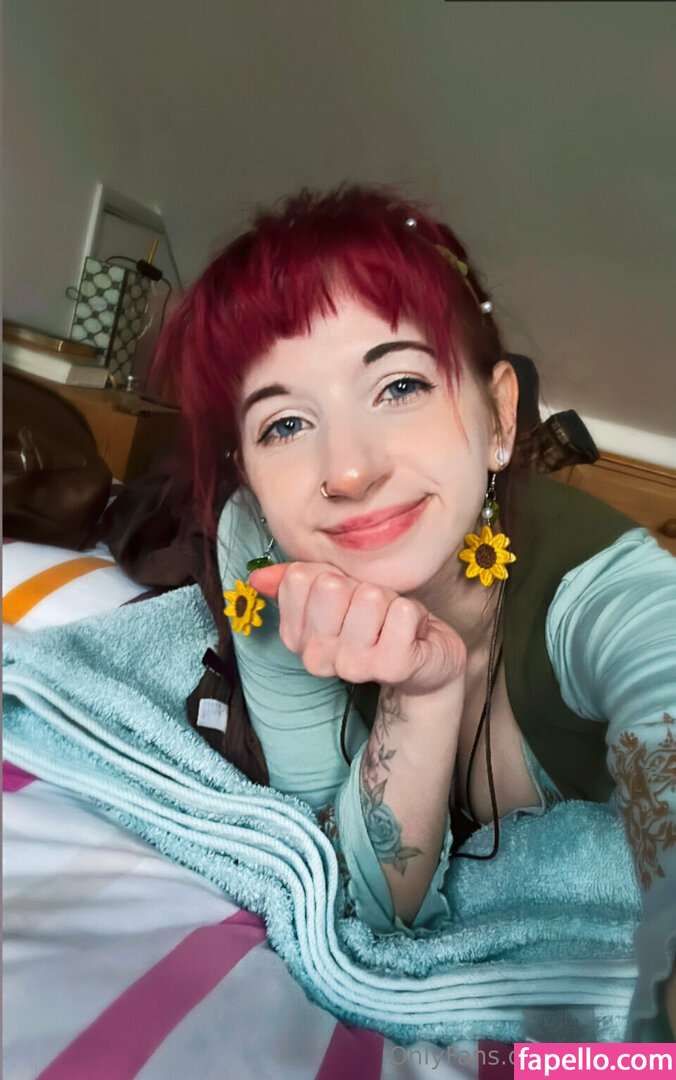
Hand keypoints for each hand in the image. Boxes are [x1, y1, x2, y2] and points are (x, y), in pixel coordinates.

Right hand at [248, 562, 465, 695]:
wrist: (425, 658)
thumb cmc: (377, 621)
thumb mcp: (335, 596)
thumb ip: (295, 582)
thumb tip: (256, 577)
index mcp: (296, 638)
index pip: (298, 578)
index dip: (330, 577)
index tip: (344, 600)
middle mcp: (316, 658)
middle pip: (329, 586)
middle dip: (359, 587)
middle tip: (372, 611)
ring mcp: (352, 667)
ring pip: (368, 596)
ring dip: (389, 601)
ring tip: (390, 620)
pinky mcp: (390, 666)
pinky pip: (401, 611)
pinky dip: (412, 613)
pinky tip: (409, 633)